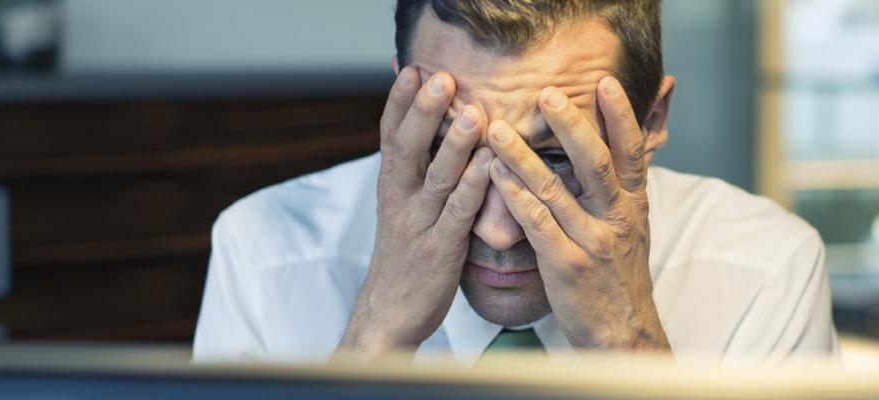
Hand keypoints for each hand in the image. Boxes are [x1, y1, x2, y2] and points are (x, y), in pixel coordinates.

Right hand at [337, 67, 491, 355]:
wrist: (389, 315)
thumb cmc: (405, 256)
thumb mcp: (401, 209)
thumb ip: (414, 172)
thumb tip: (424, 131)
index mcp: (389, 187)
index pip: (389, 136)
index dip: (399, 102)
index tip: (411, 67)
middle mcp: (399, 200)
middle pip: (407, 147)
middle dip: (423, 110)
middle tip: (440, 76)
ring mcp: (419, 225)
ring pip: (435, 177)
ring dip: (453, 142)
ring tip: (471, 111)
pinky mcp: (440, 250)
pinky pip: (459, 213)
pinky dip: (474, 186)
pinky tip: (489, 163)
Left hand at [485, 76, 668, 350]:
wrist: (623, 334)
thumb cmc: (620, 277)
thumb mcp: (632, 228)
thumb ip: (620, 189)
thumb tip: (618, 148)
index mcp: (633, 204)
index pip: (631, 150)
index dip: (621, 115)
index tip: (605, 82)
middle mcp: (616, 217)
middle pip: (594, 161)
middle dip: (570, 125)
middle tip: (546, 93)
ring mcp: (591, 241)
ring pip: (555, 189)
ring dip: (523, 156)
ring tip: (496, 130)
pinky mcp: (566, 265)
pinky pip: (537, 225)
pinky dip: (516, 198)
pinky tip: (496, 178)